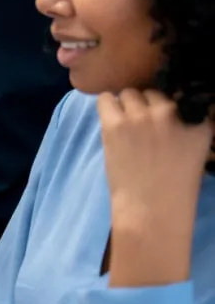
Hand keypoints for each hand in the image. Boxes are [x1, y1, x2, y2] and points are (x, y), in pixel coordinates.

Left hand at [98, 89, 212, 287]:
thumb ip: (186, 126)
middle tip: (140, 129)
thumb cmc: (174, 188)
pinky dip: (106, 107)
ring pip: (128, 94)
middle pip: (151, 93)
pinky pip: (105, 99)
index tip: (160, 121)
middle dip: (144, 107)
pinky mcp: (116, 123)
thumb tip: (167, 108)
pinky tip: (109, 121)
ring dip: (125, 107)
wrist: (152, 210)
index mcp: (198, 121)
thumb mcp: (194, 151)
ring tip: (125, 129)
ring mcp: (142, 116)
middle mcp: (172, 112)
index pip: (178, 95)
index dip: (165, 108)